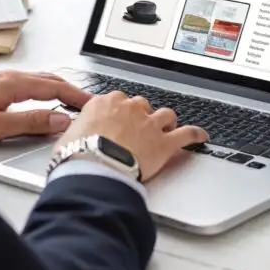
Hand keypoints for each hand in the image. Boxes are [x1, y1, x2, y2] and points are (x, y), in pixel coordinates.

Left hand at [0, 70, 91, 145]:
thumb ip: (32, 122)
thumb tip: (60, 120)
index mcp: (14, 83)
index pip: (57, 88)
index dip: (78, 97)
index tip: (93, 105)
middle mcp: (8, 77)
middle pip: (50, 80)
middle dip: (71, 91)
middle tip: (87, 104)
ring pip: (36, 82)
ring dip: (56, 91)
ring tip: (68, 104)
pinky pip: (24, 86)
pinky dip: (40, 92)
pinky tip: (37, 102)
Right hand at [56, 92, 207, 181]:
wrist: (95, 168)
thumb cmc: (78, 155)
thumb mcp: (68, 138)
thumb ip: (76, 132)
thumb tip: (72, 137)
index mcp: (105, 104)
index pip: (116, 101)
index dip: (119, 112)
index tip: (118, 119)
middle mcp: (130, 109)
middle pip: (141, 105)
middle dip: (141, 116)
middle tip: (137, 129)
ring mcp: (149, 124)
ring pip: (165, 114)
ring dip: (166, 121)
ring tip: (166, 128)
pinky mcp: (165, 142)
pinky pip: (187, 134)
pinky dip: (195, 135)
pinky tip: (201, 137)